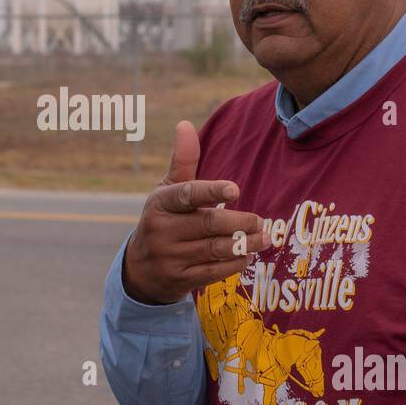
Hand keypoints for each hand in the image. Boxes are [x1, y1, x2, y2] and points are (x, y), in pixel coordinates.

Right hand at [121, 120, 267, 304]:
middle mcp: (162, 230)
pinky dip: (235, 263)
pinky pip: (213, 272)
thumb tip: (185, 124)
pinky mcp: (180, 280)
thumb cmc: (163, 221)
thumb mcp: (167, 191)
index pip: (186, 194)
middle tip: (260, 220)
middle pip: (207, 224)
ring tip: (265, 237)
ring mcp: (170, 257)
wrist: (140, 270)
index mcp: (160, 204)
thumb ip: (182, 161)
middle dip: (239, 222)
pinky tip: (248, 255)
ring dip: (245, 244)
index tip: (235, 189)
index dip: (211, 191)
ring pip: (214, 249)